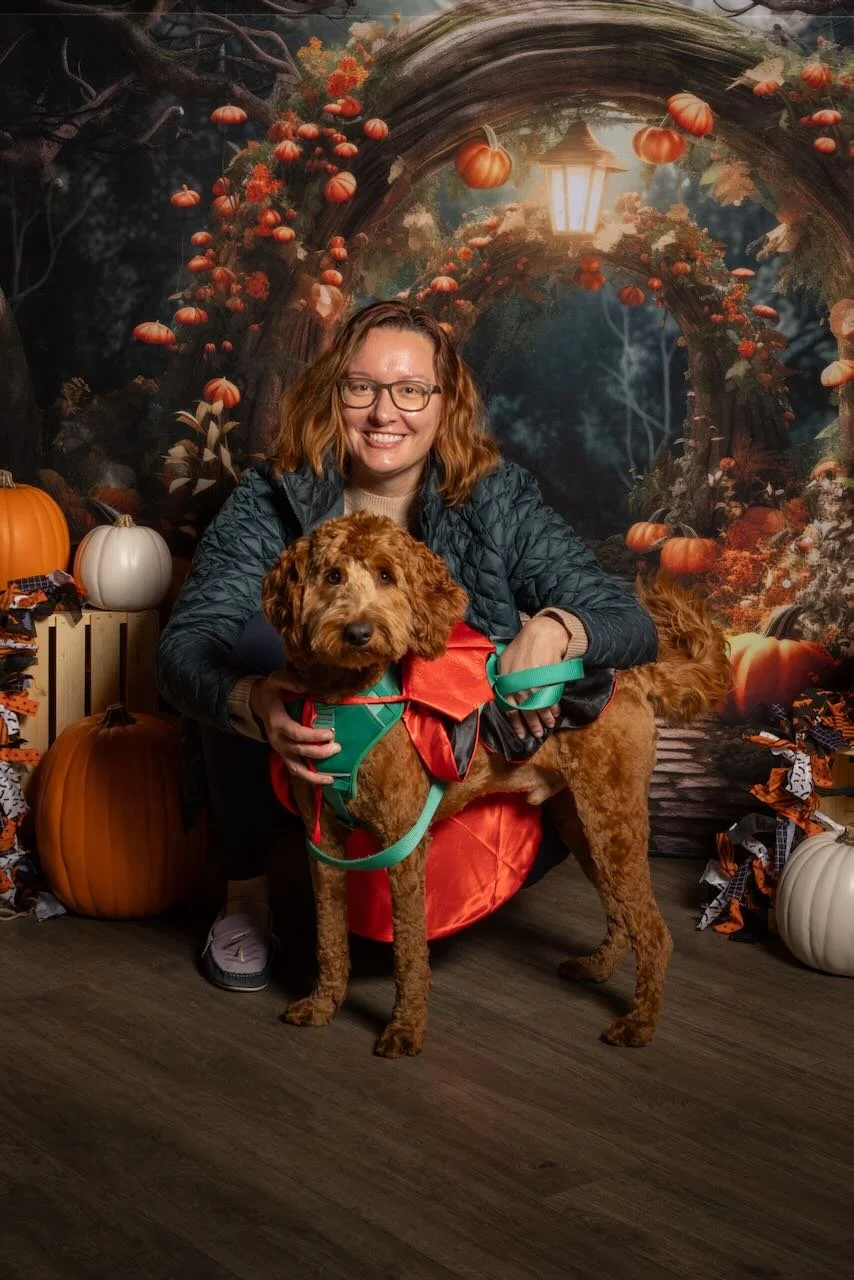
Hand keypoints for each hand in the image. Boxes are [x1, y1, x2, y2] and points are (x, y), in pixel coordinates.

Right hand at [250, 671, 340, 784]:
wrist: (259, 702)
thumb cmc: (272, 691)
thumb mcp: (277, 679)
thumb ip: (290, 682)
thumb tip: (306, 688)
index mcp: (277, 723)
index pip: (297, 734)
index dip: (313, 737)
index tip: (330, 734)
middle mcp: (278, 740)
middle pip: (300, 752)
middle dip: (320, 752)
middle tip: (337, 747)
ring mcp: (280, 750)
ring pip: (296, 769)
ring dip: (314, 775)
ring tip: (331, 777)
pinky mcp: (284, 755)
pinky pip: (296, 771)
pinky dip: (309, 778)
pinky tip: (325, 780)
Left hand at [497, 616, 567, 740]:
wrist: (541, 635)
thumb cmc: (522, 646)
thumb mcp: (505, 661)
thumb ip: (504, 680)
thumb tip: (506, 696)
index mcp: (506, 682)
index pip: (510, 709)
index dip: (516, 723)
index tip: (521, 734)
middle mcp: (519, 686)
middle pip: (526, 712)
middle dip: (532, 725)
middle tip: (537, 734)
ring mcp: (535, 685)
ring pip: (540, 708)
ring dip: (545, 719)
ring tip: (548, 727)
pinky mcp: (549, 682)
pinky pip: (551, 699)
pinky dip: (554, 708)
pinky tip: (555, 714)